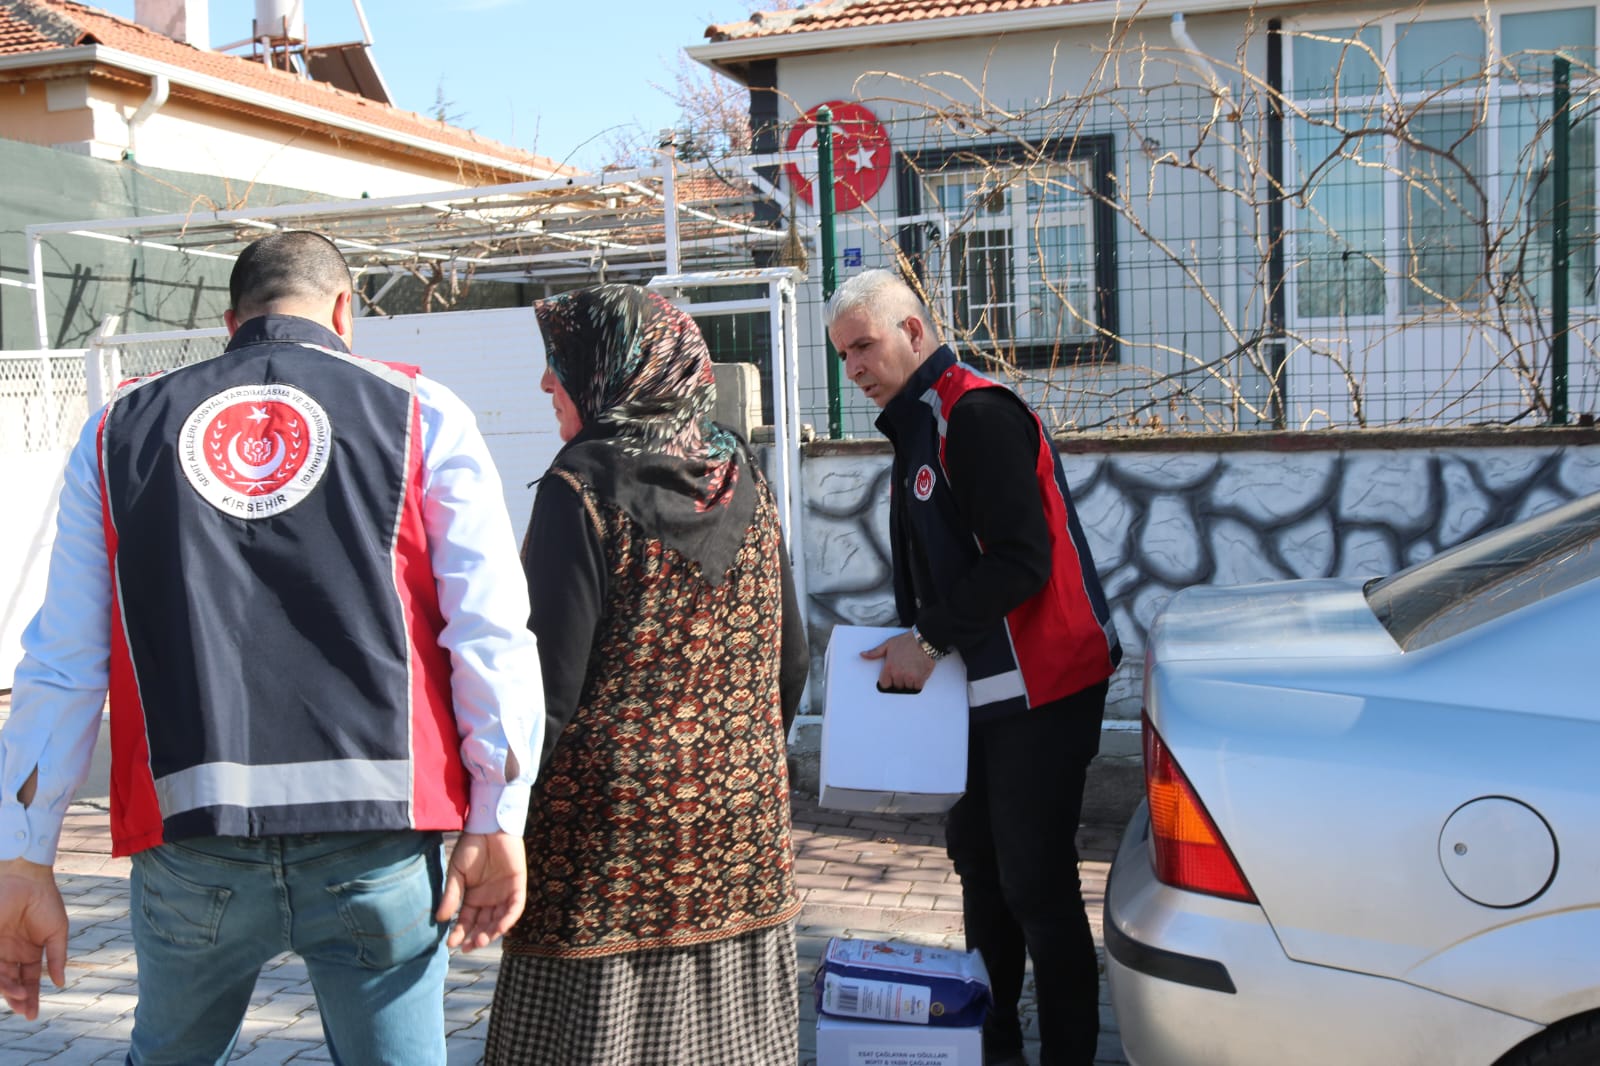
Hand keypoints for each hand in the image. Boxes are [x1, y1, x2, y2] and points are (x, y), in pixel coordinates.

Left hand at [0, 858, 66, 1019]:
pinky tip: (8, 985)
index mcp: (29, 951)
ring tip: (18, 998)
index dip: (30, 996)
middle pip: (12, 983)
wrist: (26, 879)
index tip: (32, 1013)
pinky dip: (0, 977)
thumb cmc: (45, 901)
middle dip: (17, 999)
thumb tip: (61, 982)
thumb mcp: (57, 932)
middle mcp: (11, 953)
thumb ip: (58, 957)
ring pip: (1, 977)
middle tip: (24, 1011)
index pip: (28, 979)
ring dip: (8, 989)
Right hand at [437, 831, 526, 951]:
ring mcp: (504, 893)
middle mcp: (489, 899)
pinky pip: (515, 907)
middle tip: (467, 947)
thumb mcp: (456, 873)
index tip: (450, 943)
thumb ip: (451, 895)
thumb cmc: (470, 847)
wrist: (487, 826)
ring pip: (499, 920)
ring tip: (480, 941)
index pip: (467, 920)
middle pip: (483, 924)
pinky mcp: (518, 886)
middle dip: (476, 937)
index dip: (459, 932)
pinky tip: (498, 928)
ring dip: (491, 932)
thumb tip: (440, 919)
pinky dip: (508, 919)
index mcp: (473, 897)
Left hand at [861, 631, 937, 693]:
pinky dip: (918, 683)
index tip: (892, 677)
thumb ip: (875, 652)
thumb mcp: (888, 644)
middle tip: (904, 670)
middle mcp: (898, 673)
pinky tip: (918, 673)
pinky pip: (917, 687)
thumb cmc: (907, 641)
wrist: (924, 639)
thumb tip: (863, 655)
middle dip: (900, 680)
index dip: (888, 681)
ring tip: (912, 671)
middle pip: (896, 686)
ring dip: (909, 682)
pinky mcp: (920, 678)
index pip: (884, 684)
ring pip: (907, 687)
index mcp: (889, 667)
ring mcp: (909, 677)